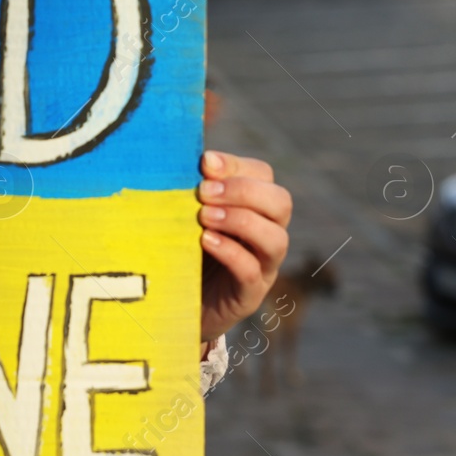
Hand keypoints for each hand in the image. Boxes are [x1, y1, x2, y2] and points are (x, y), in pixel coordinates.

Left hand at [197, 149, 289, 341]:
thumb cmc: (182, 245)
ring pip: (276, 238)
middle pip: (280, 202)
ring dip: (240, 221)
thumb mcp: (185, 212)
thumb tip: (182, 154)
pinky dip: (231, 252)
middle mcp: (266, 233)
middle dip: (243, 191)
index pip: (263, 175)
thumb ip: (189, 187)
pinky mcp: (248, 294)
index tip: (204, 163)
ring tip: (204, 217)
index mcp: (253, 206)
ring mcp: (262, 266)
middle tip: (204, 192)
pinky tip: (205, 241)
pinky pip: (252, 271)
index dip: (236, 166)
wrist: (175, 300)